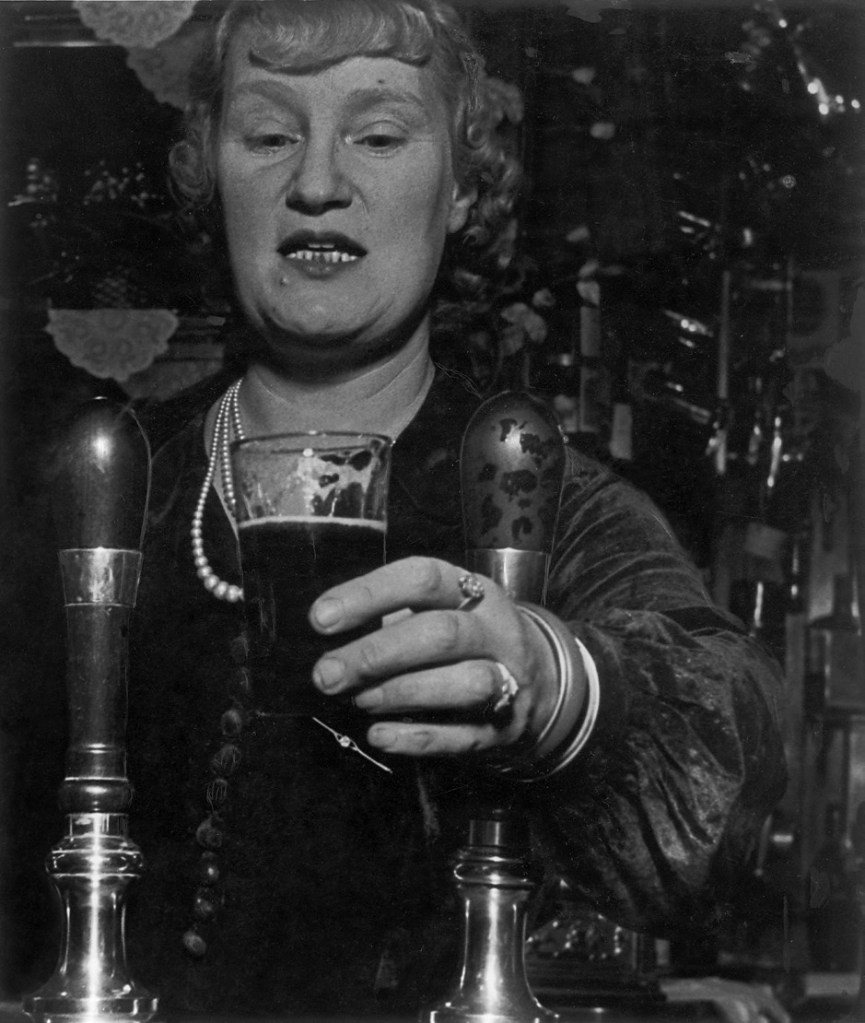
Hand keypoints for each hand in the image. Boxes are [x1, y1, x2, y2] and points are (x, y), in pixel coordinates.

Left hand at [308, 556, 567, 757]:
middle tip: (327, 674)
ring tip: (358, 700)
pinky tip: (380, 735)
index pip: (424, 579)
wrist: (540, 684)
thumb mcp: (441, 610)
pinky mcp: (504, 729)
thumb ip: (392, 616)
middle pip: (442, 635)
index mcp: (475, 592)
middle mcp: (497, 631)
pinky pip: (463, 736)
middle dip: (377, 654)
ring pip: (464, 684)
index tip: (320, 618)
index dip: (370, 594)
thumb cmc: (466, 640)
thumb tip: (327, 630)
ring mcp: (509, 680)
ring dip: (401, 693)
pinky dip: (417, 737)